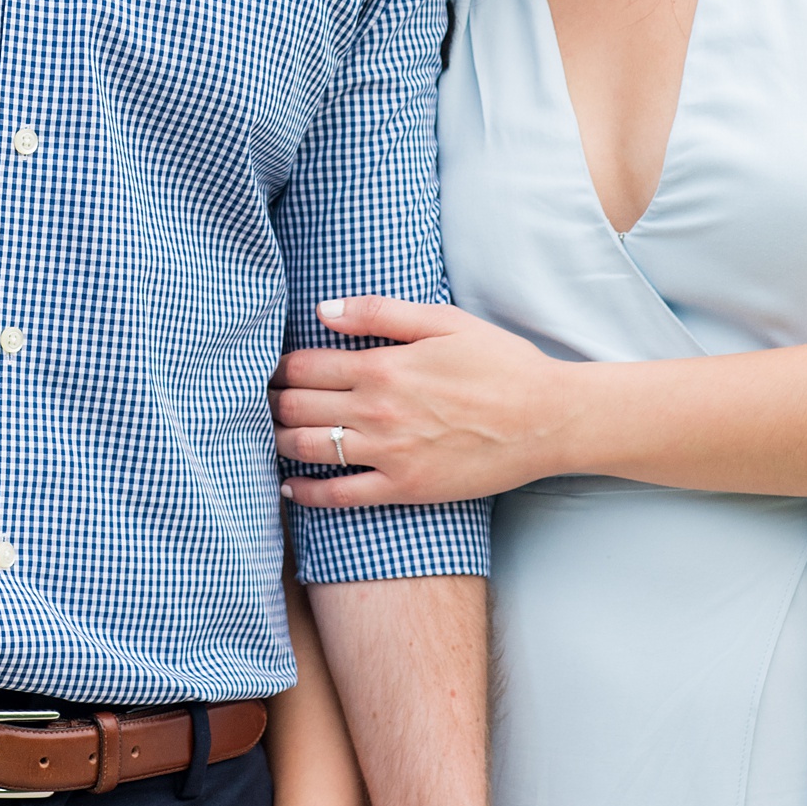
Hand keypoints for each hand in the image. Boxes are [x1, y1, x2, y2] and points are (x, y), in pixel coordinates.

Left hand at [273, 295, 570, 505]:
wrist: (545, 419)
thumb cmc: (499, 363)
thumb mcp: (443, 321)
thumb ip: (378, 312)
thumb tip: (322, 310)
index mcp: (383, 366)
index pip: (305, 366)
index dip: (279, 366)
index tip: (269, 367)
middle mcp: (376, 411)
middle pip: (297, 407)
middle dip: (271, 401)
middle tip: (261, 400)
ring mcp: (388, 454)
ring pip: (308, 449)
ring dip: (278, 442)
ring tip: (268, 435)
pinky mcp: (404, 489)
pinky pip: (340, 496)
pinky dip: (307, 494)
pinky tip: (289, 489)